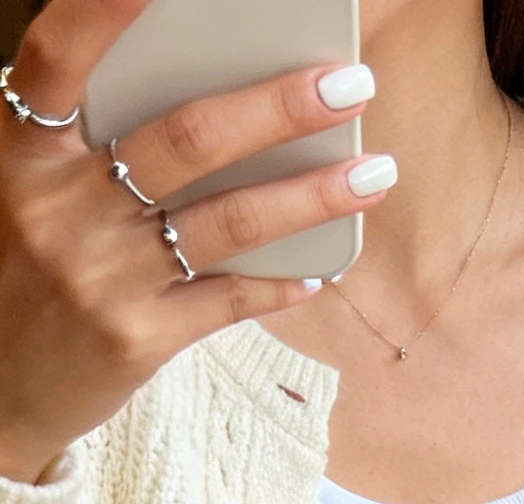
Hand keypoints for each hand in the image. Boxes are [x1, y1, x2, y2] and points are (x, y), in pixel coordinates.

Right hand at [0, 0, 393, 485]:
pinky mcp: (136, 338)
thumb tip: (207, 91)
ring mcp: (101, 275)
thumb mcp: (25, 190)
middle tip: (351, 82)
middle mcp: (59, 206)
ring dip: (311, 193)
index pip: (60, 54)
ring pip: (226, 220)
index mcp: (22, 150)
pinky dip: (280, 281)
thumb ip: (86, 142)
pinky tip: (321, 268)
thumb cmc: (22, 269)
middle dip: (279, 106)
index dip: (106, 5)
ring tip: (375, 171)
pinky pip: (227, 299)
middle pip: (185, 137)